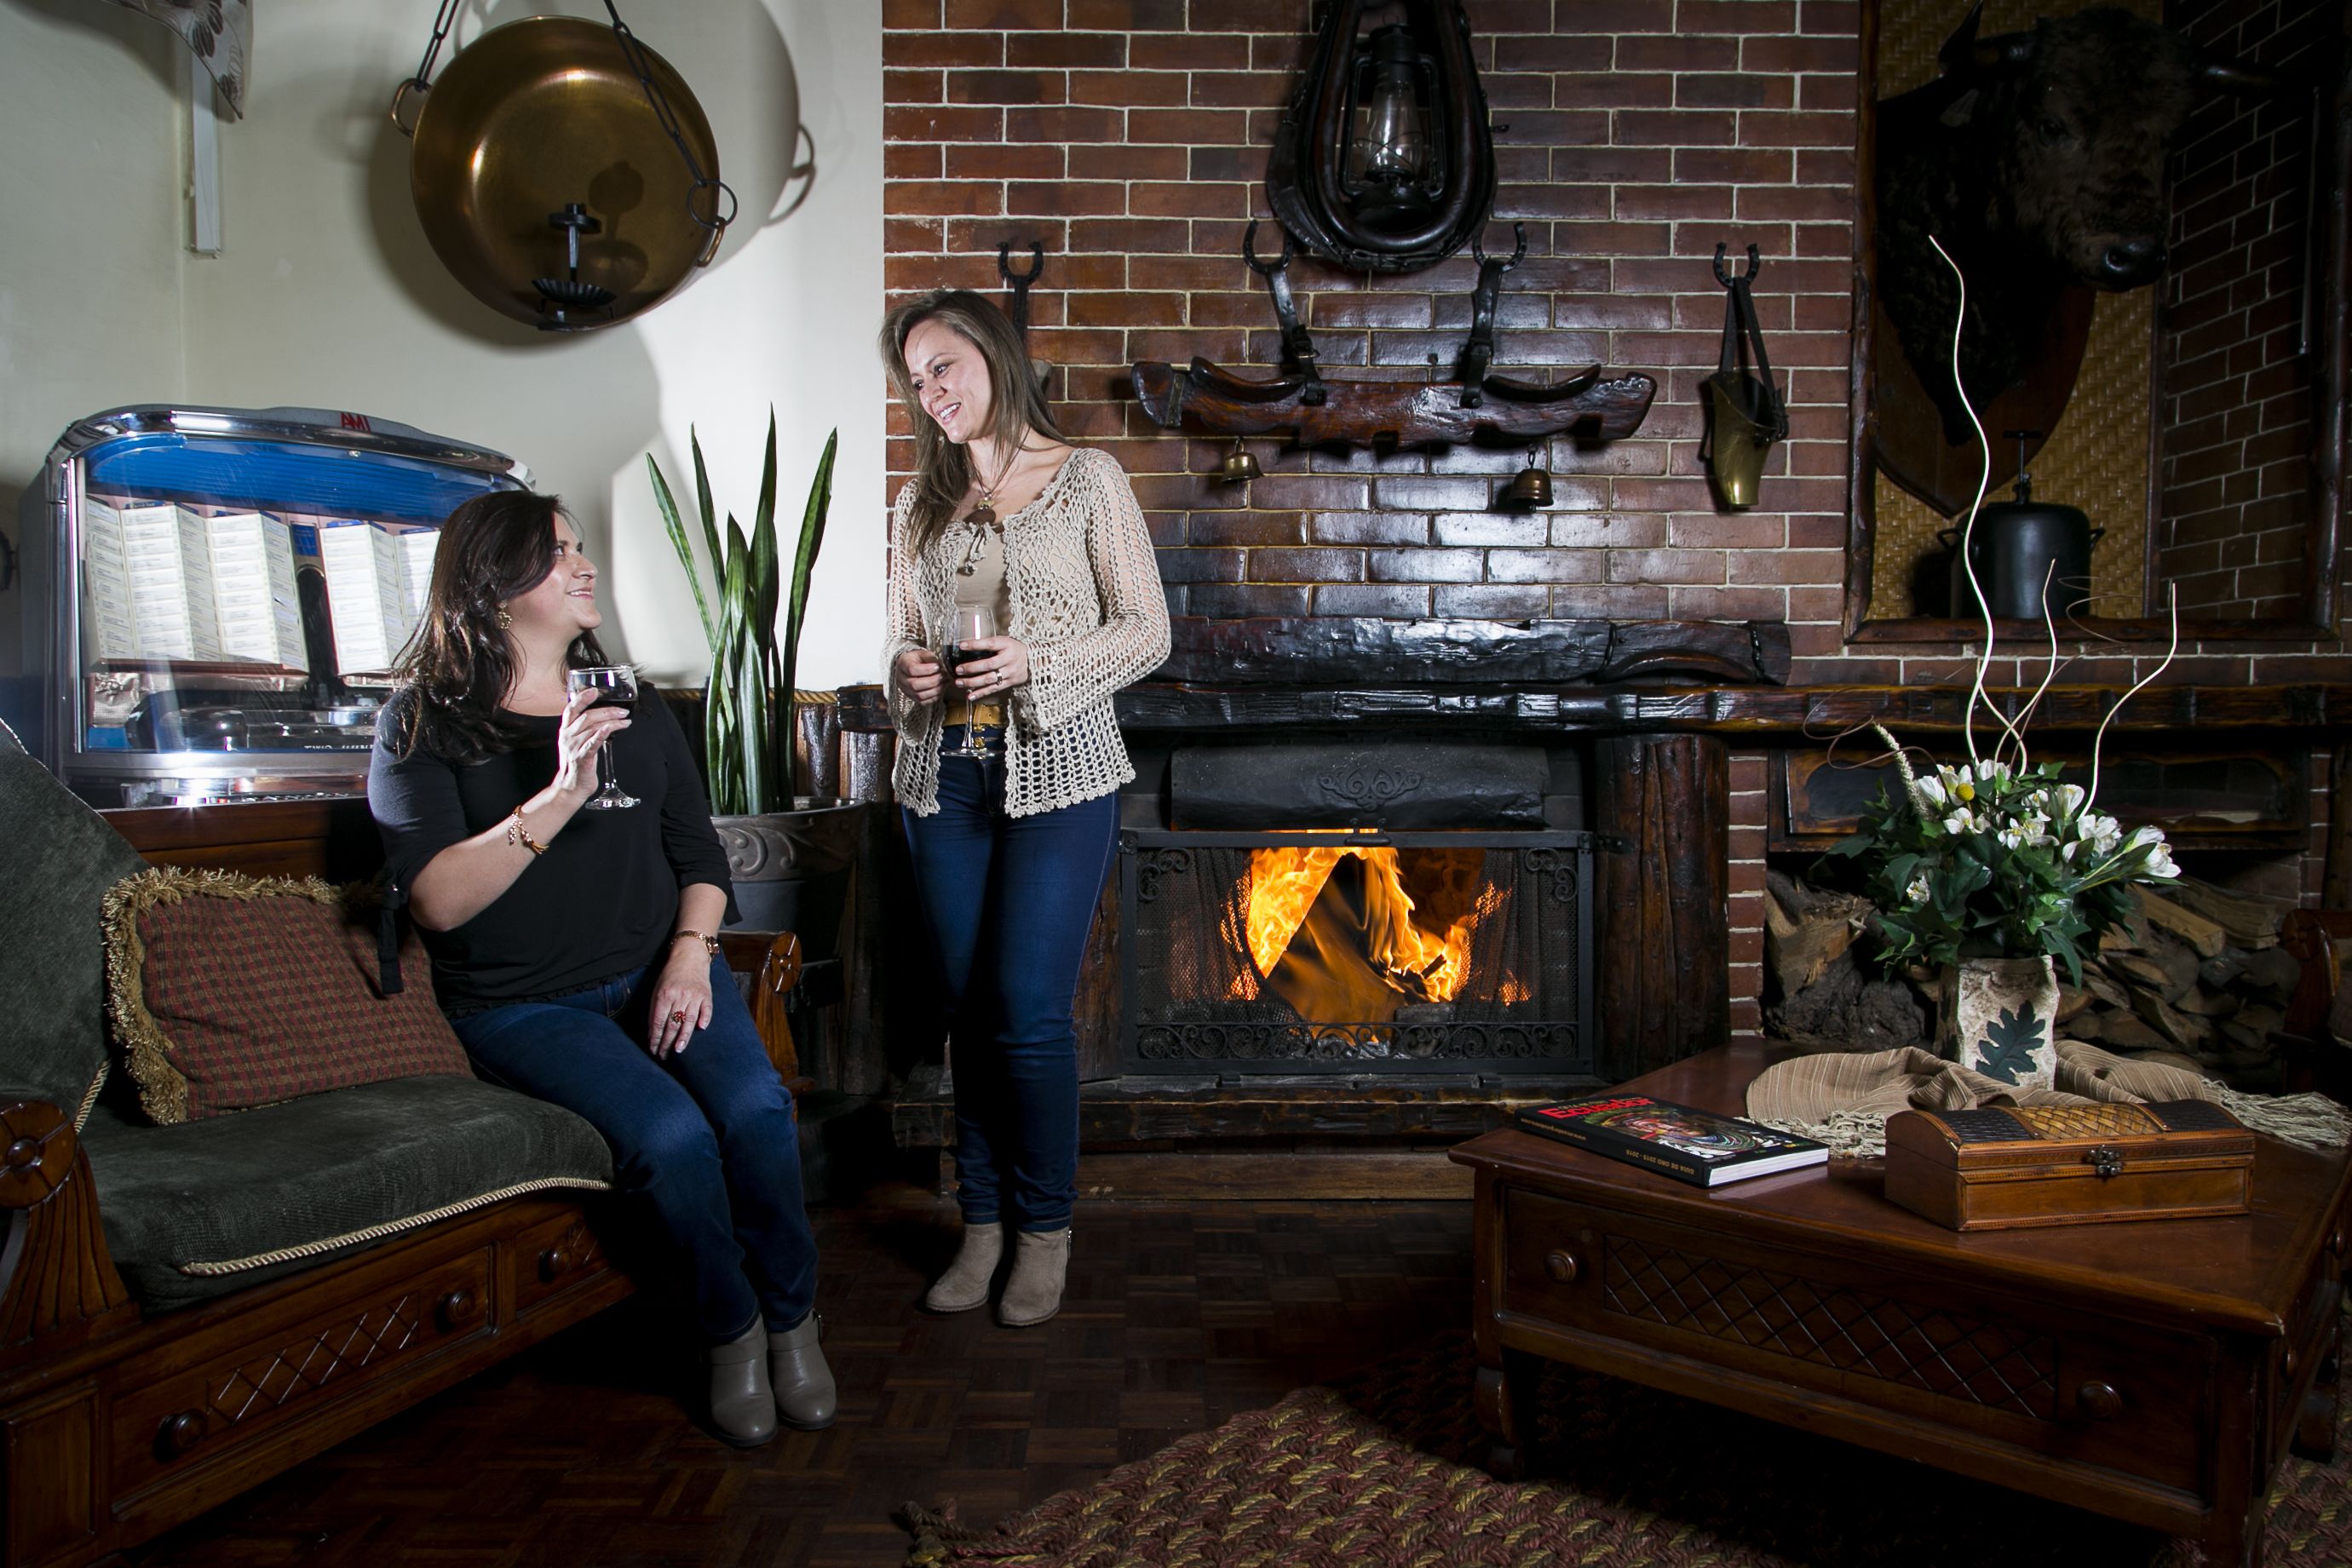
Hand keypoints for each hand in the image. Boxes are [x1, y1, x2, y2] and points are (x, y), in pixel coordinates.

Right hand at [553, 686, 629, 798]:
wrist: (570, 786)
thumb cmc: (577, 763)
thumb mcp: (576, 742)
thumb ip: (584, 729)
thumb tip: (603, 717)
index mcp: (565, 730)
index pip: (571, 709)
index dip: (582, 698)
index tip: (595, 690)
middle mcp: (567, 736)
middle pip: (587, 716)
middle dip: (607, 711)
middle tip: (622, 711)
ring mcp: (574, 747)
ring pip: (593, 728)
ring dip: (612, 722)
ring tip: (625, 721)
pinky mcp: (582, 758)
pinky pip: (593, 742)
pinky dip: (602, 733)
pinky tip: (611, 728)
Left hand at [648, 940, 713, 1058]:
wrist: (689, 957)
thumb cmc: (671, 975)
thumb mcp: (657, 989)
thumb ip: (655, 1009)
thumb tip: (653, 1031)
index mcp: (664, 995)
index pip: (658, 1022)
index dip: (655, 1038)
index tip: (653, 1049)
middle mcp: (679, 996)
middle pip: (672, 1024)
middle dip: (666, 1042)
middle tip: (663, 1055)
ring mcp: (694, 995)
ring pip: (688, 1020)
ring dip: (683, 1037)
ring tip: (678, 1050)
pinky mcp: (706, 995)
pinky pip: (706, 1010)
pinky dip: (704, 1019)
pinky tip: (700, 1029)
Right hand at [895, 647, 944, 704]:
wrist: (911, 666)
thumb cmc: (917, 660)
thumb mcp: (923, 654)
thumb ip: (931, 658)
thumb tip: (941, 666)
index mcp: (902, 664)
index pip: (912, 669)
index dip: (927, 669)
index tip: (938, 666)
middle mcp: (901, 679)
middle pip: (915, 684)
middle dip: (933, 681)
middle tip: (943, 675)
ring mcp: (906, 690)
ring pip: (920, 695)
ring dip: (936, 689)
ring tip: (944, 681)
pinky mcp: (913, 698)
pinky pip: (924, 701)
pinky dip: (935, 696)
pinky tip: (941, 688)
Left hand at [952, 636, 1028, 698]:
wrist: (1035, 661)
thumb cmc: (1015, 649)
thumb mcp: (1006, 641)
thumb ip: (991, 644)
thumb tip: (968, 647)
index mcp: (1007, 645)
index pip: (990, 644)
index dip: (975, 645)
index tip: (962, 646)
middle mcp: (1009, 659)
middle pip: (989, 664)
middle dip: (971, 667)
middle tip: (958, 669)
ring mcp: (1010, 672)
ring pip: (989, 679)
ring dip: (972, 682)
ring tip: (959, 682)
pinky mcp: (1010, 683)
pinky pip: (993, 689)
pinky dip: (980, 693)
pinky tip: (970, 695)